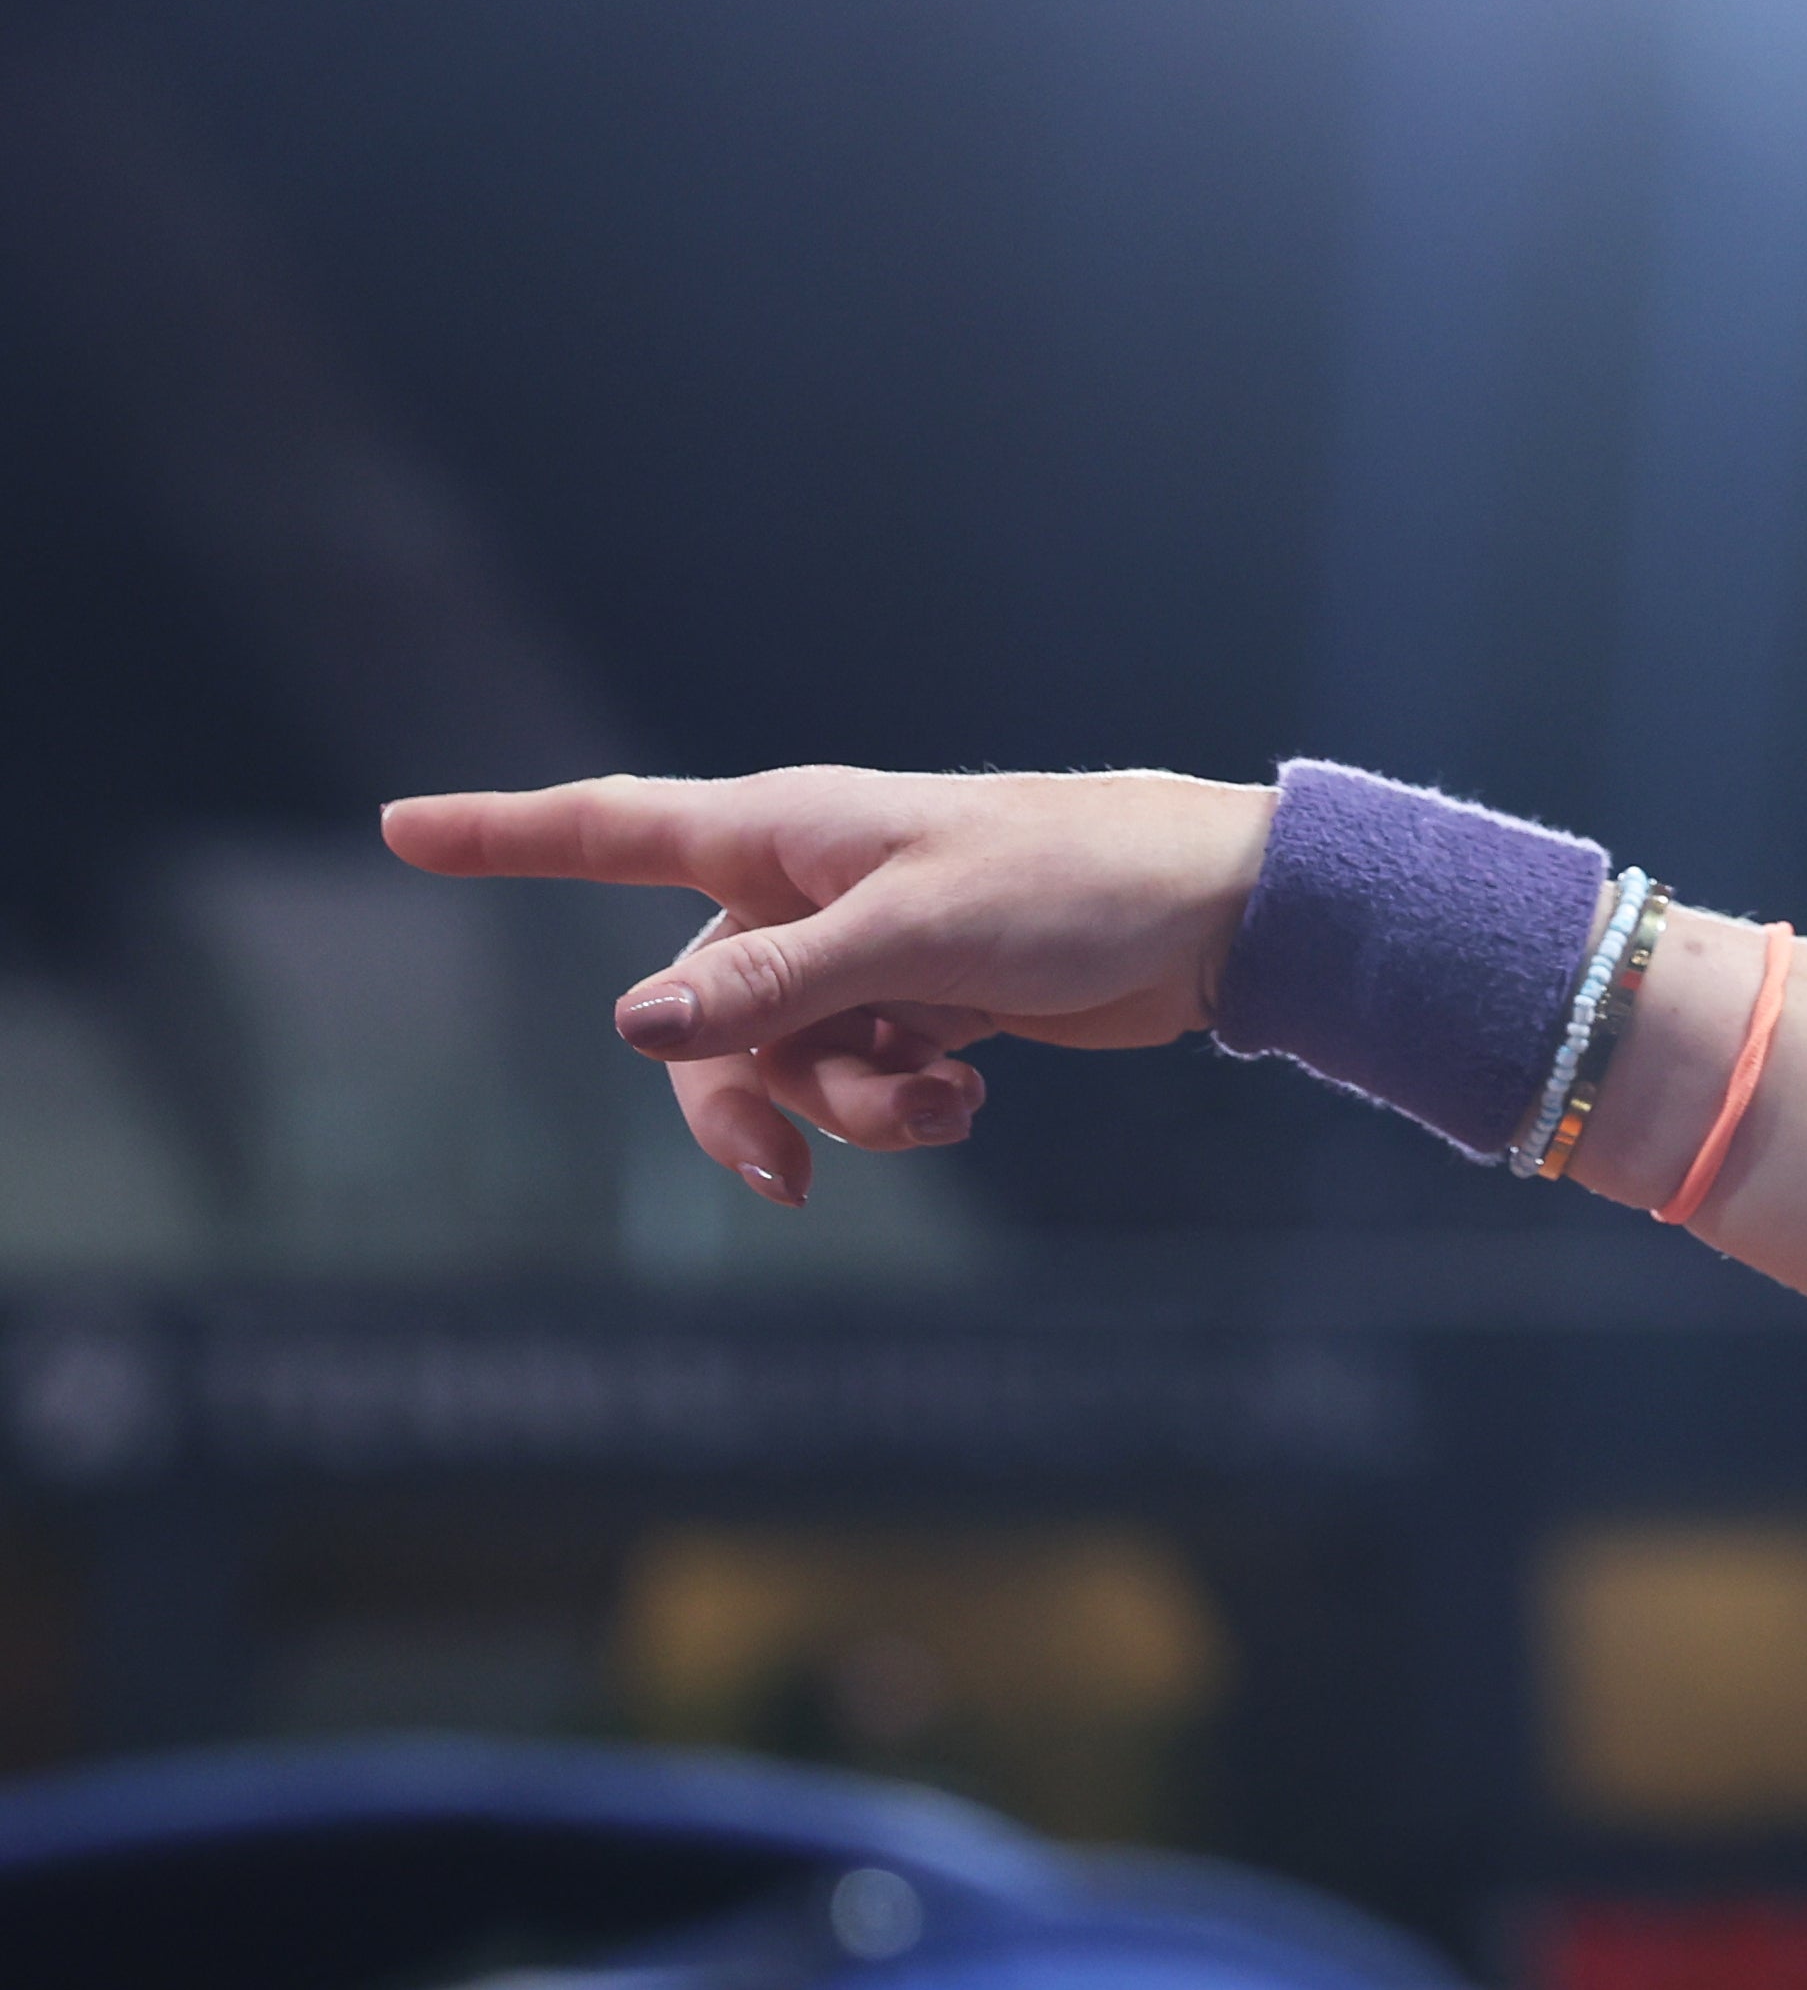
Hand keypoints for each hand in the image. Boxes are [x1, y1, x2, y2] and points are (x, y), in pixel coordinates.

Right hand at [381, 767, 1272, 1207]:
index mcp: (787, 831)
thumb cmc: (1071, 883)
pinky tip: (974, 1089)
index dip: (508, 836)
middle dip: (743, 1099)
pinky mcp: (918, 1003)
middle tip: (790, 1176)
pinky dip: (902, 1101)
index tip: (401, 829)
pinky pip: (856, 1076)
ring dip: (853, 1105)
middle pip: (696, 1014)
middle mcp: (806, 887)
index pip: (613, 828)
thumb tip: (638, 1023)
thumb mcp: (916, 935)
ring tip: (951, 1098)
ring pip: (785, 1061)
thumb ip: (777, 984)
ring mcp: (860, 950)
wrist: (1207, 915)